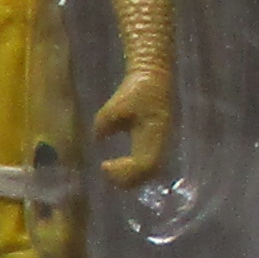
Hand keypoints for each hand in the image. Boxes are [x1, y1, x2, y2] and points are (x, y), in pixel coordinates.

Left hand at [88, 69, 170, 192]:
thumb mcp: (116, 105)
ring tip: (110, 172)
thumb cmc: (137, 89)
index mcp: (154, 135)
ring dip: (129, 177)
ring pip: (148, 172)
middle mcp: (161, 144)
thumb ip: (104, 124)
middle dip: (126, 179)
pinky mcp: (156, 143)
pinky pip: (147, 165)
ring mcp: (160, 145)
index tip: (104, 166)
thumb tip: (97, 139)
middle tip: (105, 172)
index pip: (144, 165)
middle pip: (148, 174)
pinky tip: (117, 167)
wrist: (153, 77)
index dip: (125, 172)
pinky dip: (132, 171)